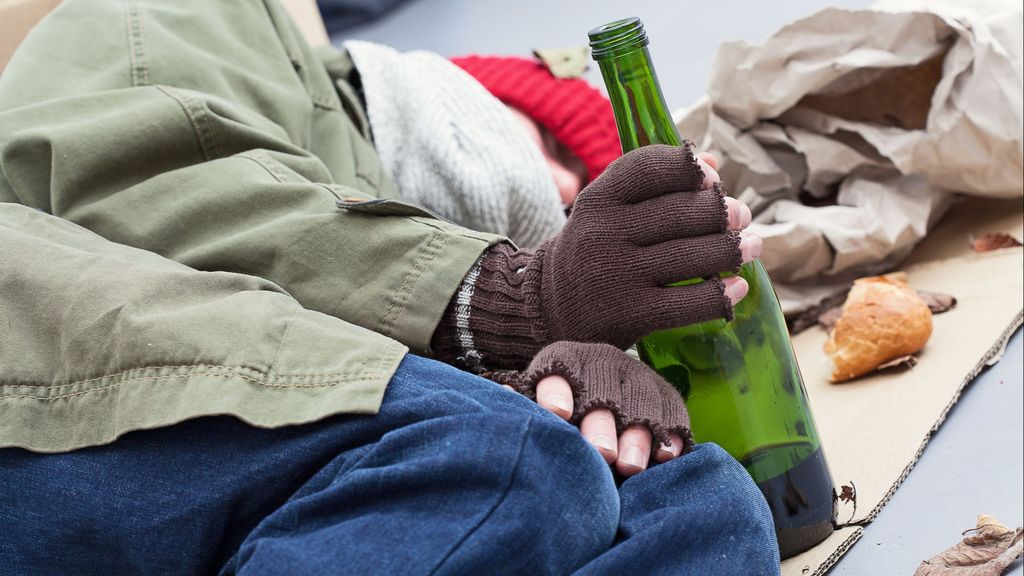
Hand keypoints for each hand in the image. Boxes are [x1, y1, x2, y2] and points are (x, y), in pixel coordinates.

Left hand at [490, 341, 692, 477]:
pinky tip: (665, 456)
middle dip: (601, 424)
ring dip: (636, 435)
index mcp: (565, 359)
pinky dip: (670, 434)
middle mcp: (602, 362)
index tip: (558, 415)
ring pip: (640, 402)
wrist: (595, 383)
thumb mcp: (537, 398)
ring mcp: (636, 375)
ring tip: (631, 466)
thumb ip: (525, 403)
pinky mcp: (664, 393)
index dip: (558, 391)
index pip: (560, 370)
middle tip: (601, 454)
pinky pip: (672, 411)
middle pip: (603, 391)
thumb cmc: (558, 405)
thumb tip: (503, 396)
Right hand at [525, 144, 759, 349]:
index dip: (689, 169)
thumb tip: (713, 162)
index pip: (648, 168)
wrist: (551, 310)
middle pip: (680, 212)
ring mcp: (616, 276)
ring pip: (691, 256)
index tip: (712, 180)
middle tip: (742, 216)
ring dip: (732, 250)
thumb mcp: (608, 211)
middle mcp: (604, 234)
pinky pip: (687, 303)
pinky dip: (719, 296)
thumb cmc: (595, 251)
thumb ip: (653, 185)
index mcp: (598, 200)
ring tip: (752, 246)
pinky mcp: (630, 315)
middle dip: (722, 212)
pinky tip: (735, 290)